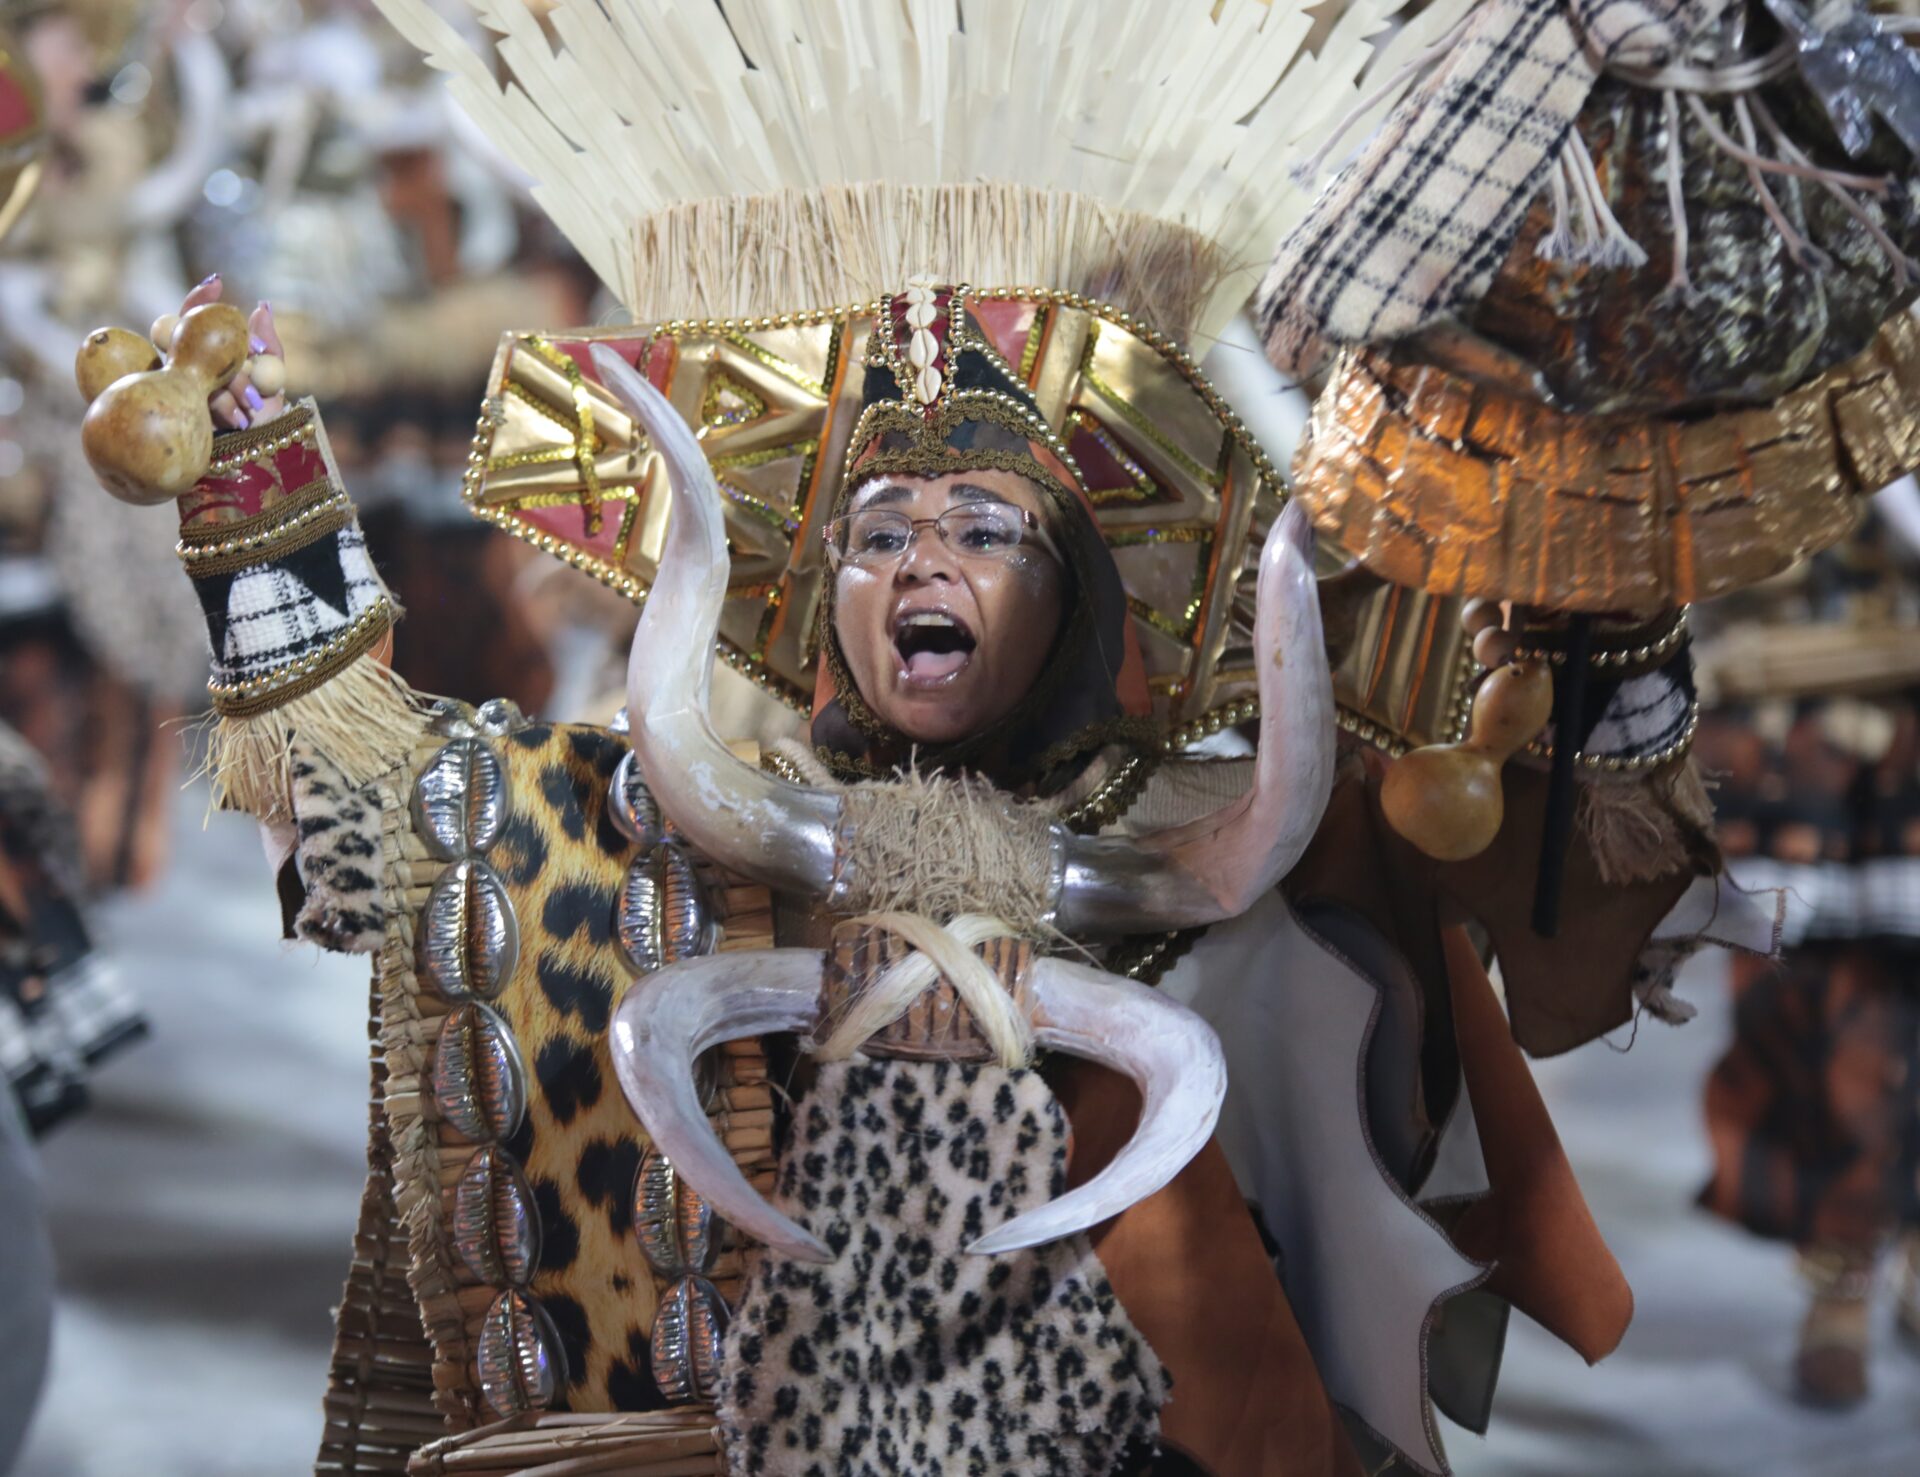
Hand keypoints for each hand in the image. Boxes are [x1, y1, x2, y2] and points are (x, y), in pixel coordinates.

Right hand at [166, 274, 286, 430]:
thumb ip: (268, 346)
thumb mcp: (273, 382)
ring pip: (190, 369)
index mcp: (207, 356)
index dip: (201, 299)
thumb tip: (261, 305)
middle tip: (228, 346)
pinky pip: (188, 399)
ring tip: (251, 407)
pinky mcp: (171, 414)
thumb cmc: (264, 420)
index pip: (194, 319)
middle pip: (177, 335)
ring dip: (227, 386)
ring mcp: (175, 390)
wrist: (256, 460)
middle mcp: (186, 368)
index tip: (217, 283)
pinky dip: (221, 407)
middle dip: (205, 339)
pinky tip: (238, 419)